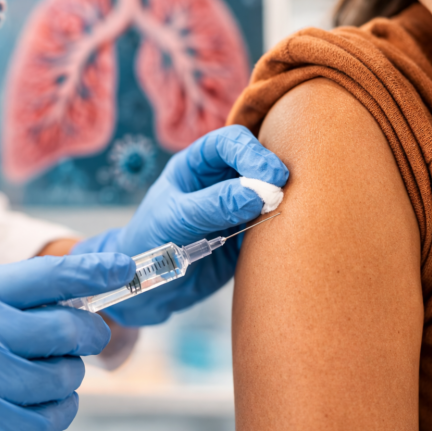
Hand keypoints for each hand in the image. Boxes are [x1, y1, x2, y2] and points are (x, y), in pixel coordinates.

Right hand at [0, 254, 134, 430]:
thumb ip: (14, 292)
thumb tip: (82, 295)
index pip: (47, 276)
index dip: (93, 272)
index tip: (123, 269)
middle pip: (66, 330)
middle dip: (90, 333)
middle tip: (87, 335)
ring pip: (62, 377)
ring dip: (71, 373)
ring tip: (53, 368)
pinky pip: (49, 418)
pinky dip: (63, 408)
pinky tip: (51, 398)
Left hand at [72, 125, 287, 325]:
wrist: (148, 287)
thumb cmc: (150, 242)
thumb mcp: (176, 218)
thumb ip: (214, 204)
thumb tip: (258, 194)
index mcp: (196, 165)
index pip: (230, 143)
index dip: (252, 152)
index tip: (270, 174)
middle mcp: (219, 180)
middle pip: (256, 162)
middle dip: (271, 173)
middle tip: (280, 191)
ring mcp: (236, 207)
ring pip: (267, 193)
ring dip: (279, 199)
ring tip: (283, 210)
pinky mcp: (246, 235)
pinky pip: (269, 225)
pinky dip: (278, 226)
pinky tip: (281, 232)